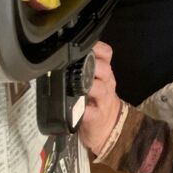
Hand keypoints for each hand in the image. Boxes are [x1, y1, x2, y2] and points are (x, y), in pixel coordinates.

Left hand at [79, 42, 121, 156]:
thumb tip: (63, 56)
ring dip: (89, 86)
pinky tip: (76, 109)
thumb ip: (87, 68)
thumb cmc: (98, 99)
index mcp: (105, 72)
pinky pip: (91, 112)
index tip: (85, 46)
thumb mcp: (97, 81)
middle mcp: (107, 83)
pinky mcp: (98, 117)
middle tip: (79, 65)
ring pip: (100, 88)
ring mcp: (104, 100)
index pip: (106, 53)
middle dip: (92, 65)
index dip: (97, 48)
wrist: (109, 126)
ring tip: (79, 86)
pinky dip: (83, 110)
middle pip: (104, 68)